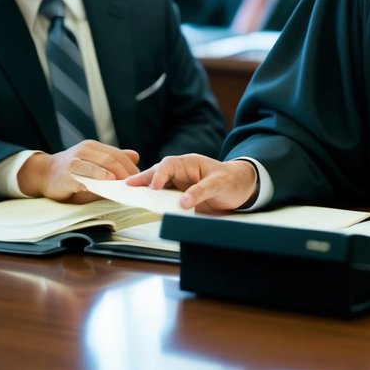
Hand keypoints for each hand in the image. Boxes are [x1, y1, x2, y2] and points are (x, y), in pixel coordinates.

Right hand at [18, 141, 140, 201]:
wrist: (42, 174)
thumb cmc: (70, 171)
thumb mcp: (91, 163)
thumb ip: (111, 160)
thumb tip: (135, 158)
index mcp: (93, 147)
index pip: (118, 155)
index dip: (130, 167)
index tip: (139, 179)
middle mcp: (86, 149)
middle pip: (113, 158)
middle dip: (127, 172)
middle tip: (135, 184)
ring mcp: (76, 159)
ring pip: (103, 162)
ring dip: (118, 174)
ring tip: (126, 183)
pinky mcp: (68, 172)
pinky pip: (86, 173)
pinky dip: (99, 176)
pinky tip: (107, 181)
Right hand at [127, 155, 257, 213]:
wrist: (242, 189)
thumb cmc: (232, 180)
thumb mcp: (219, 184)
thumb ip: (202, 192)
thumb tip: (182, 202)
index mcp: (189, 163)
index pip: (168, 165)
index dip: (159, 175)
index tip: (154, 188)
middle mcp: (181, 172)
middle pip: (157, 173)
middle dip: (142, 179)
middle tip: (127, 187)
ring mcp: (179, 185)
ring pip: (158, 185)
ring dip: (145, 190)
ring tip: (129, 196)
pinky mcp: (179, 197)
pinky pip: (164, 198)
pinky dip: (154, 201)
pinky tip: (144, 206)